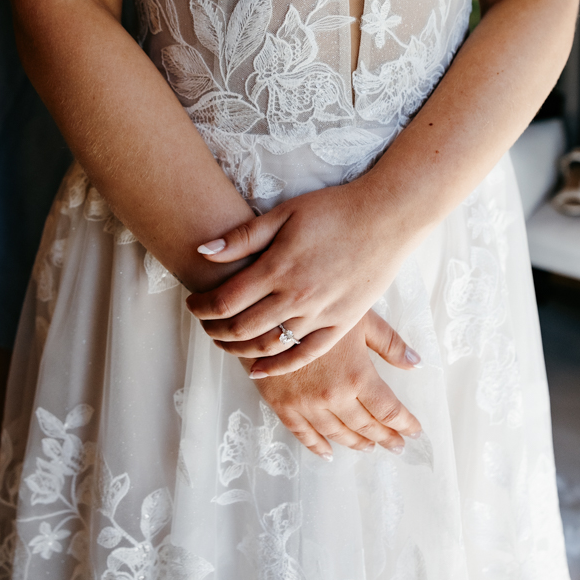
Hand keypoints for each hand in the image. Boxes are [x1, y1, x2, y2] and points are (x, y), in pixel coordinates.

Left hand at [187, 178, 416, 375]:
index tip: (193, 304)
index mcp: (278, 268)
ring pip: (269, 346)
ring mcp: (320, 314)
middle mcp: (296, 297)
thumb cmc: (335, 210)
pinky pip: (304, 354)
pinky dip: (278, 367)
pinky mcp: (342, 323)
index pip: (226, 300)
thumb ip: (244, 237)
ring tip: (226, 341)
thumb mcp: (285, 214)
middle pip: (241, 328)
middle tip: (204, 324)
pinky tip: (259, 369)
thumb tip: (203, 250)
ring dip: (239, 349)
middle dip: (215, 330)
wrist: (387, 217)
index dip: (202, 307)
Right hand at [244, 310, 422, 459]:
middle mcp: (334, 397)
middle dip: (385, 436)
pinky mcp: (283, 405)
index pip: (388, 409)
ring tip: (370, 448)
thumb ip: (390, 343)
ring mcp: (307, 405)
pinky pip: (303, 434)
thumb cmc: (316, 306)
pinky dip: (317, 446)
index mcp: (357, 376)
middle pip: (365, 425)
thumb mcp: (360, 318)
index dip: (404, 422)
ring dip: (356, 443)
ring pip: (337, 433)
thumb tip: (416, 363)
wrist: (265, 311)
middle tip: (397, 445)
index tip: (414, 430)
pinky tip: (328, 453)